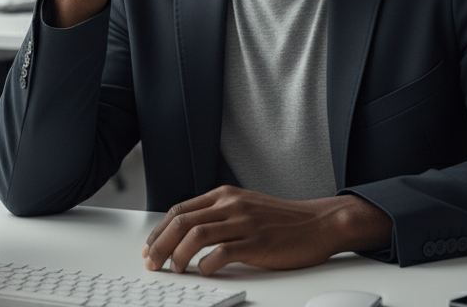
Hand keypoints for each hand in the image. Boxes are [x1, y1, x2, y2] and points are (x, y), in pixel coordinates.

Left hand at [141, 186, 392, 276]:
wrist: (318, 222)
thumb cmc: (281, 220)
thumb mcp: (245, 207)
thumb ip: (219, 214)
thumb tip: (187, 234)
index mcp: (225, 195)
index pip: (180, 210)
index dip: (159, 230)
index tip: (149, 248)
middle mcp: (231, 204)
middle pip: (182, 221)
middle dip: (160, 244)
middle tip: (151, 263)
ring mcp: (244, 222)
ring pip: (197, 234)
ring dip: (178, 254)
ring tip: (174, 269)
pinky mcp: (257, 242)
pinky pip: (223, 252)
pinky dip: (207, 264)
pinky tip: (204, 271)